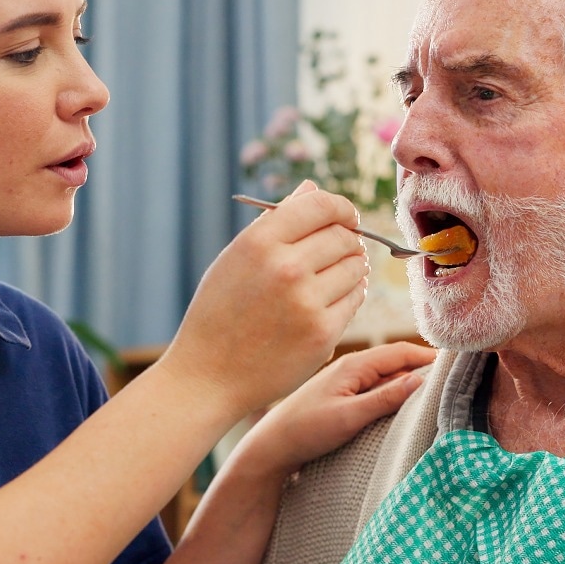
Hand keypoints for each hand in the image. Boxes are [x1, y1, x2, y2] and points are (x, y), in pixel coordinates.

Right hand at [162, 181, 370, 414]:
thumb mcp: (236, 259)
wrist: (208, 376)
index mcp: (260, 241)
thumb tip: (312, 187)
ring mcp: (306, 302)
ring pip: (356, 267)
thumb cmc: (220, 312)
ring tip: (330, 279)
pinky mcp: (322, 333)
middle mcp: (285, 267)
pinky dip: (349, 296)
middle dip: (348, 241)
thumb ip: (276, 222)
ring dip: (351, 269)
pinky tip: (330, 301)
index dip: (343, 208)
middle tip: (338, 253)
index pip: (322, 205)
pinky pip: (355, 299)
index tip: (346, 218)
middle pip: (344, 236)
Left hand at [235, 342, 437, 479]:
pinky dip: (394, 393)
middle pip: (398, 361)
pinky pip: (376, 387)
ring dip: (410, 383)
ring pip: (388, 376)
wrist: (270, 447)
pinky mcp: (342, 395)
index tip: (458, 364)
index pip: (401, 351)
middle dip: (424, 369)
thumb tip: (421, 380)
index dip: (430, 357)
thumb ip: (384, 398)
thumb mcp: (348, 417)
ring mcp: (347, 380)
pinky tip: (404, 407)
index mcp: (354, 365)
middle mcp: (351, 367)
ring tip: (437, 395)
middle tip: (455, 382)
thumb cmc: (305, 431)